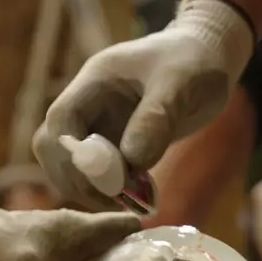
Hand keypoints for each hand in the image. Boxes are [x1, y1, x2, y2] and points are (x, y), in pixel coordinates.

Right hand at [32, 0, 254, 210]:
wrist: (208, 58)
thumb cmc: (195, 61)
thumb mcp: (181, 83)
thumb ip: (155, 118)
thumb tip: (132, 161)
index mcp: (95, 81)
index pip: (60, 120)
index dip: (74, 155)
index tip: (107, 179)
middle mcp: (88, 104)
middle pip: (53, 147)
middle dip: (78, 179)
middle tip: (116, 201)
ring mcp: (97, 124)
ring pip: (69, 164)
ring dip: (91, 190)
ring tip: (129, 202)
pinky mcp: (111, 143)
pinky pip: (94, 173)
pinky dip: (108, 190)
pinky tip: (137, 197)